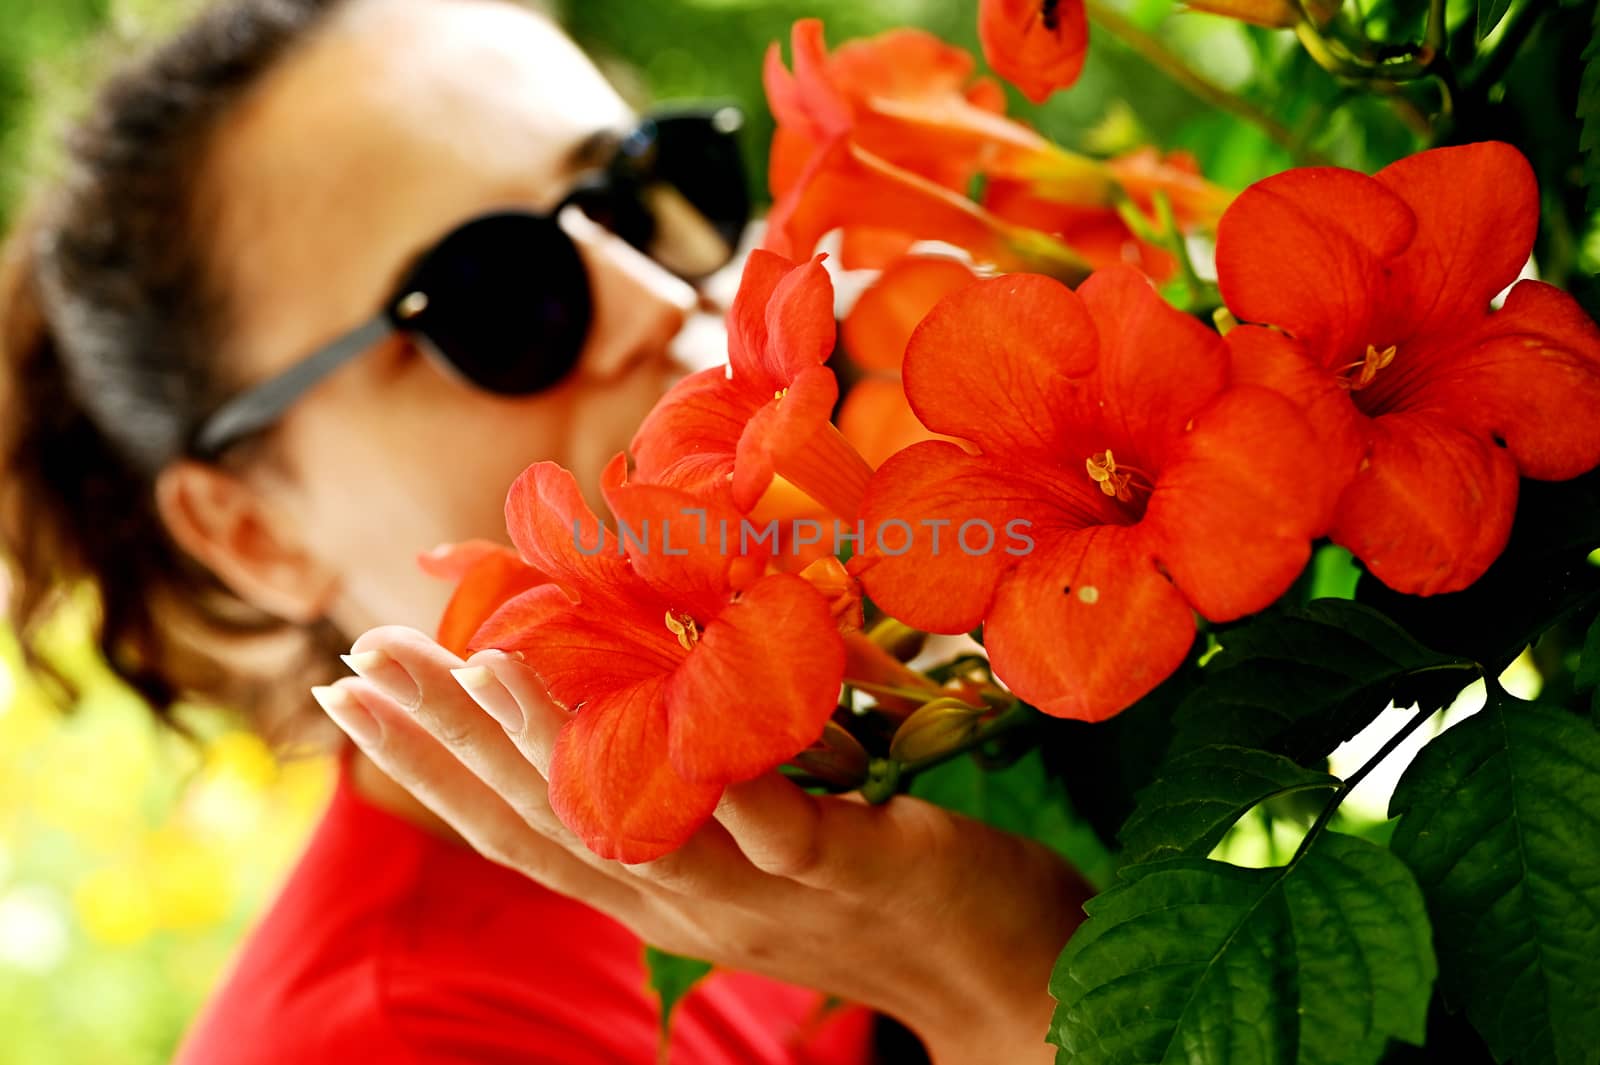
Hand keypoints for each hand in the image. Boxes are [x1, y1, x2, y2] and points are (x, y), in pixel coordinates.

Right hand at [315, 625, 1090, 1064]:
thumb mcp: (760, 835)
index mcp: (659, 885)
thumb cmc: (880, 882)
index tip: (348, 688)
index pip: (519, 825)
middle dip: (445, 740)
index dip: (429, 763)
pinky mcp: (849, 863)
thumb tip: (626, 684)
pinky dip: (721, 770)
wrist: (1000, 972)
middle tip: (358, 659)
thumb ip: (689, 778)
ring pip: (634, 818)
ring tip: (476, 660)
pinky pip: (776, 819)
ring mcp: (763, 888)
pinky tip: (669, 709)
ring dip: (551, 743)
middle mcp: (686, 898)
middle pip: (544, 818)